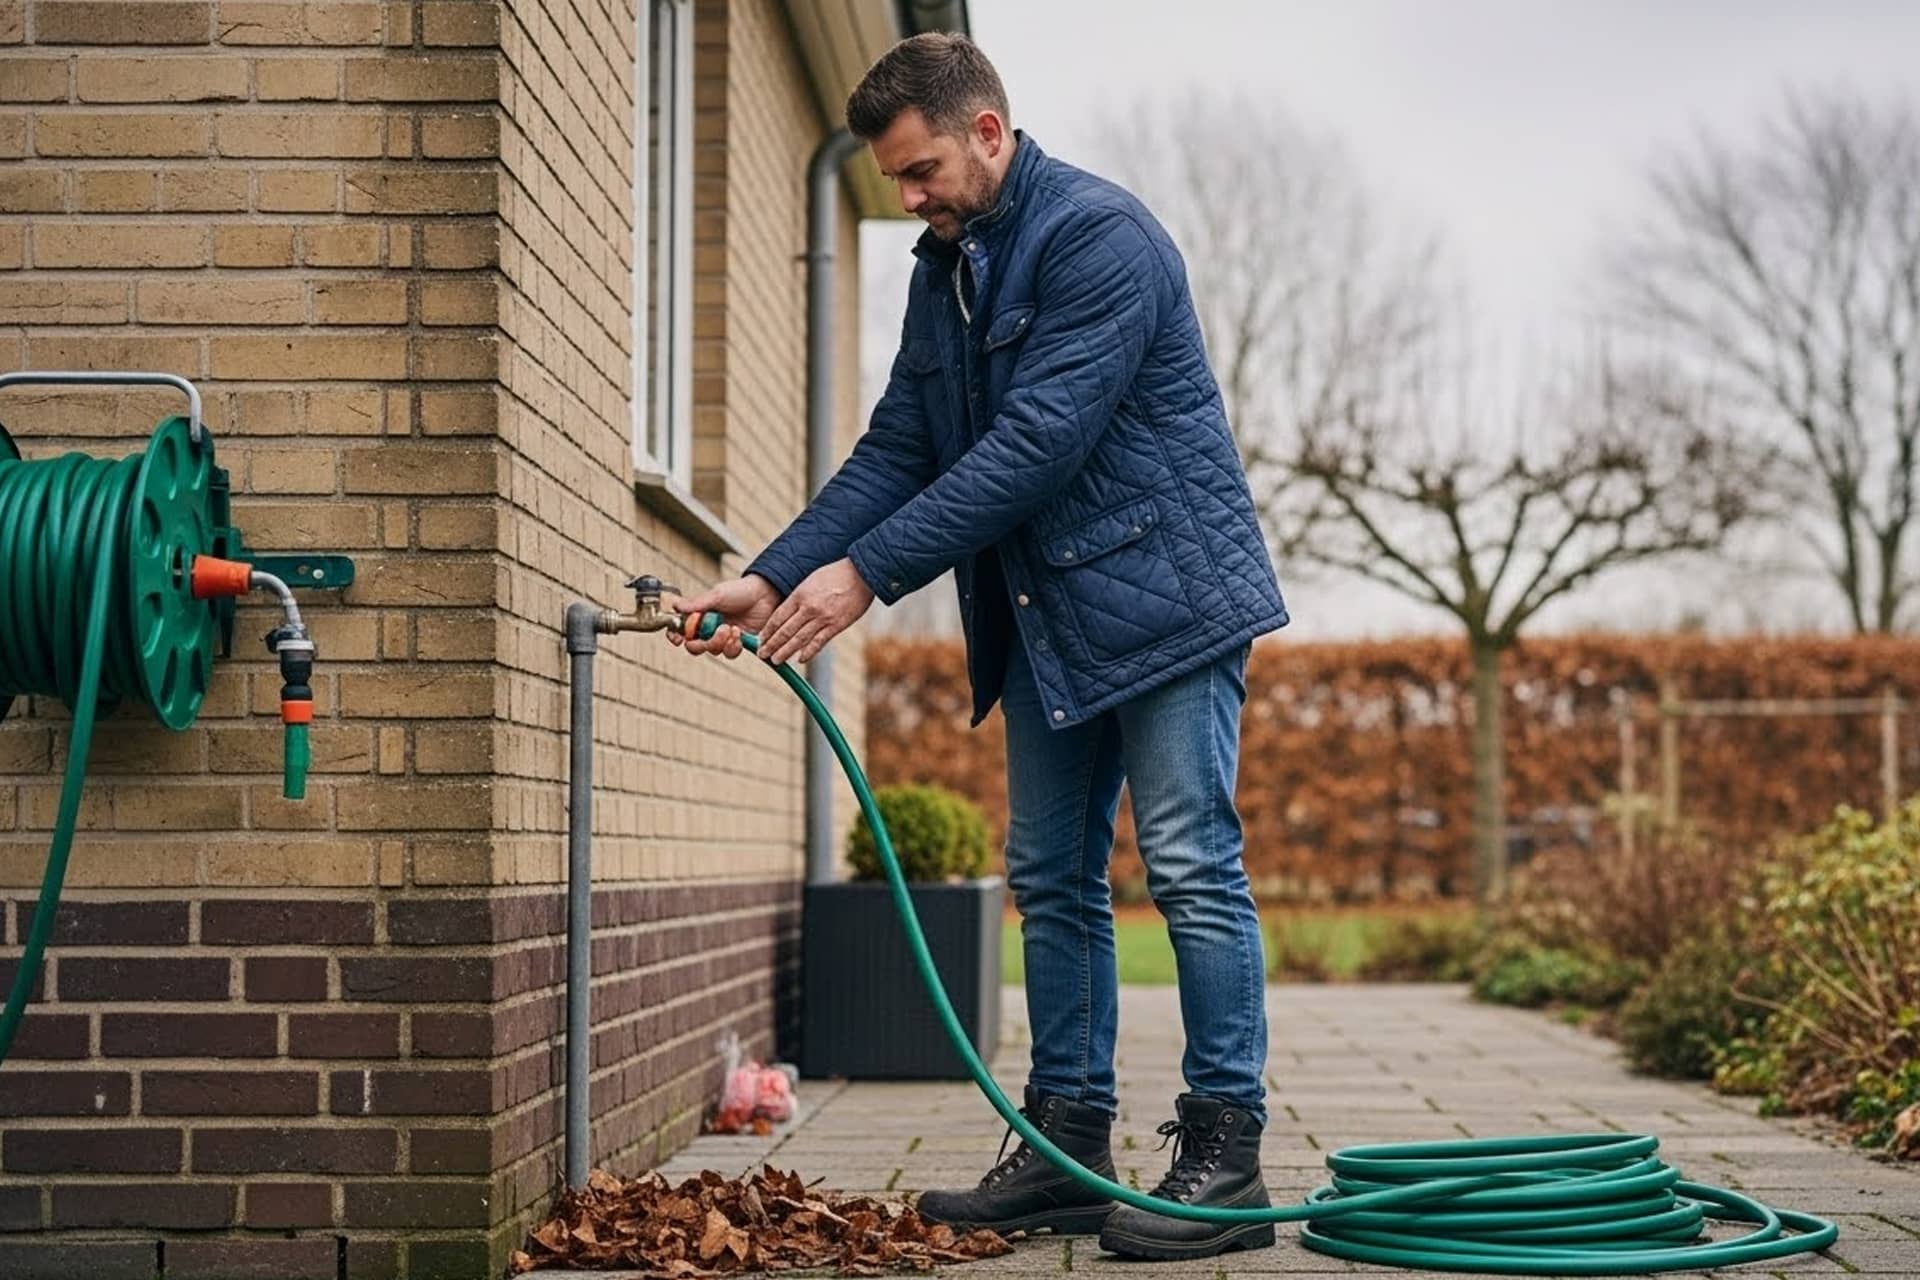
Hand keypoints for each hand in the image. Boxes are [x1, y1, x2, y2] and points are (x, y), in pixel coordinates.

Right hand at [664, 574, 780, 658]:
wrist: (765, 594)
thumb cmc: (740, 591)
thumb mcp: (717, 595)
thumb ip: (697, 604)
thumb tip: (675, 606)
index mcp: (700, 615)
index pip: (681, 629)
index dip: (675, 637)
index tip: (678, 639)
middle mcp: (709, 628)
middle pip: (695, 646)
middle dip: (702, 644)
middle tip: (715, 632)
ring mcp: (723, 637)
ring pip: (713, 651)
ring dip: (720, 643)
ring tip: (731, 629)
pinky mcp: (738, 643)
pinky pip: (730, 653)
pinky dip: (733, 646)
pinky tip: (739, 633)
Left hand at [757, 558, 874, 665]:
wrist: (861, 574)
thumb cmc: (836, 574)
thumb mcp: (811, 581)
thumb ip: (800, 597)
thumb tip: (788, 612)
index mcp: (800, 595)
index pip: (778, 617)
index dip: (768, 631)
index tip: (761, 640)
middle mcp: (808, 608)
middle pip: (785, 631)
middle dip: (772, 645)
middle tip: (762, 655)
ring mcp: (823, 618)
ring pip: (799, 639)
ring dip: (785, 652)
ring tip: (776, 661)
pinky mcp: (837, 625)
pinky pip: (819, 642)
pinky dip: (808, 652)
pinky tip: (800, 660)